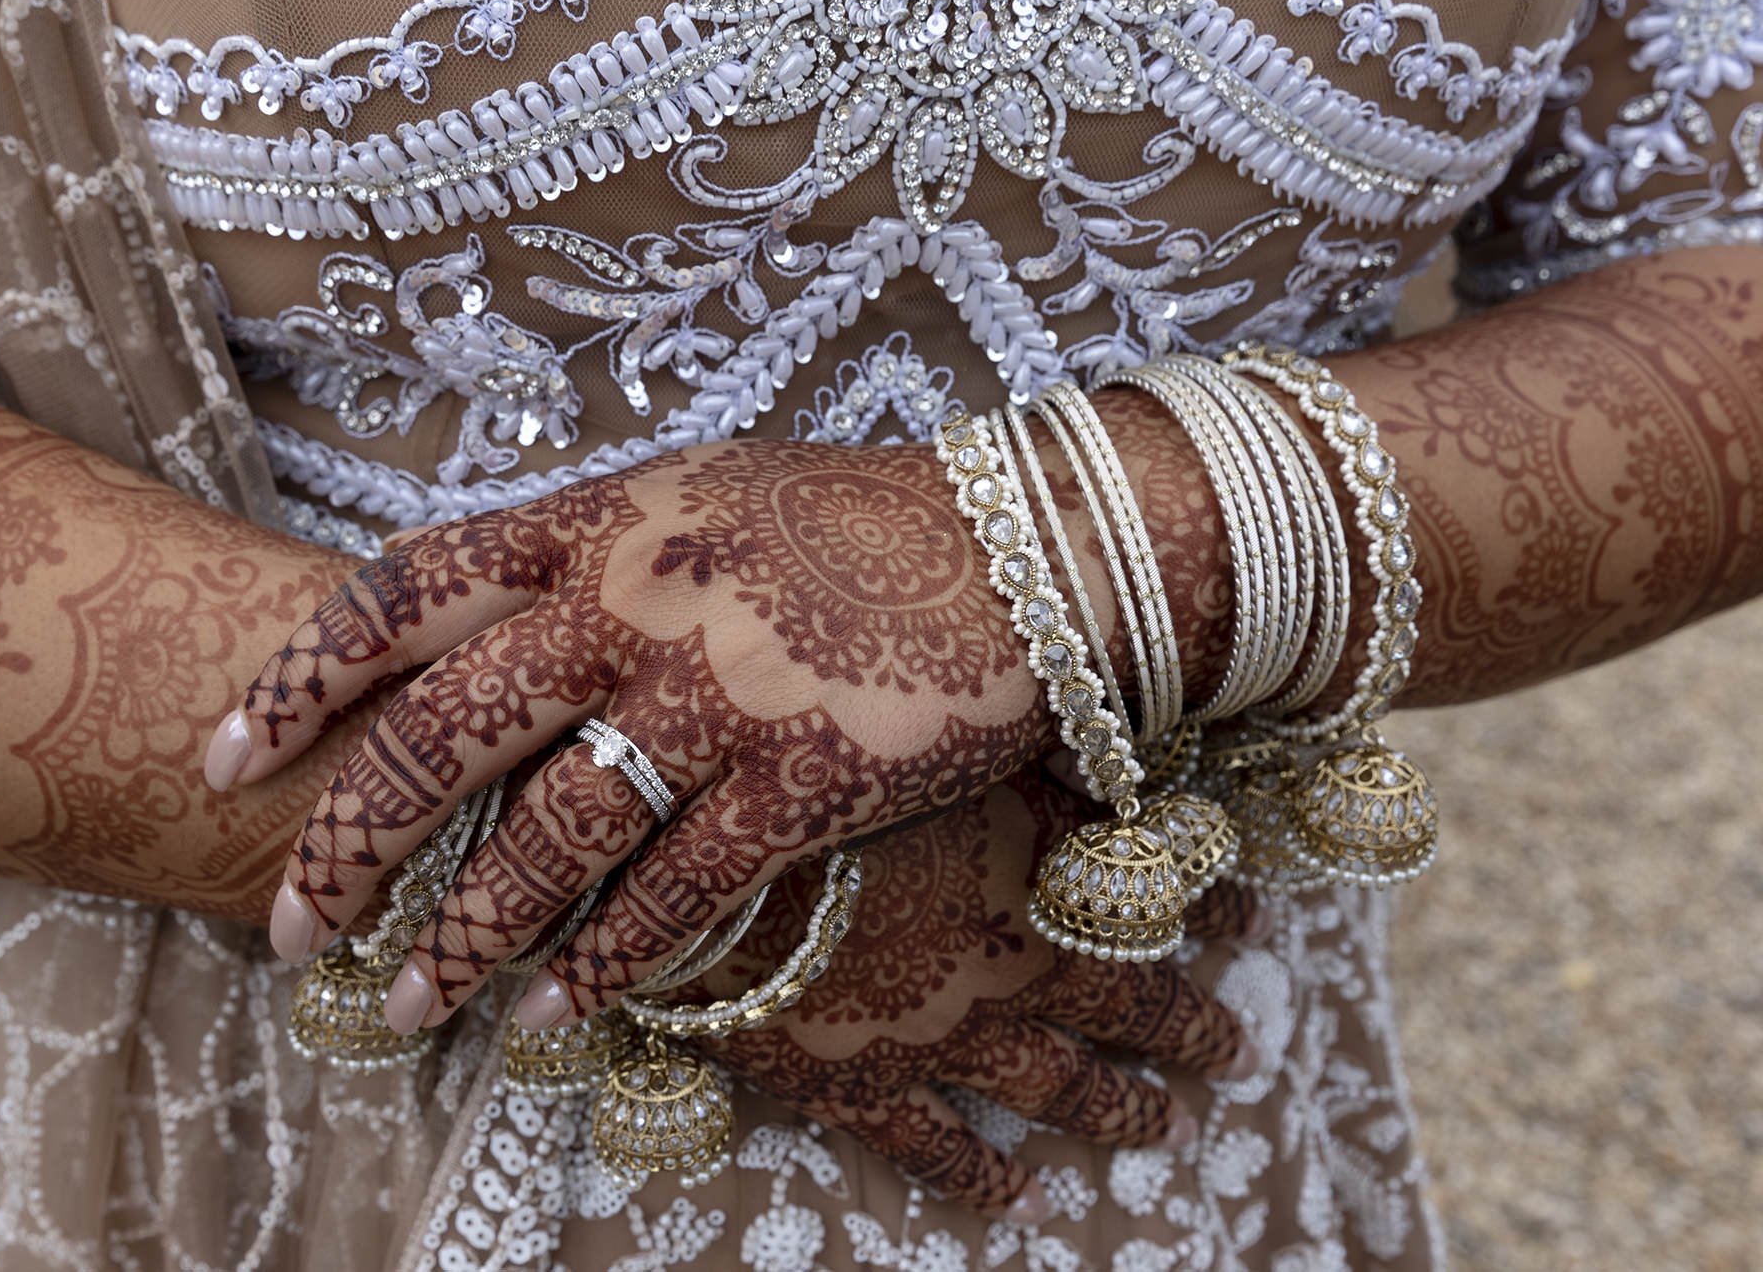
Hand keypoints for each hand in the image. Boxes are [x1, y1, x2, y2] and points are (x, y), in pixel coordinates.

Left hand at [210, 441, 1050, 1029]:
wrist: (1019, 548)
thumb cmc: (849, 522)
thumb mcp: (696, 494)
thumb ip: (581, 547)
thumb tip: (473, 612)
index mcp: (594, 524)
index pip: (403, 590)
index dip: (301, 676)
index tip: (229, 755)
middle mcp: (631, 602)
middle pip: (445, 733)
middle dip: (349, 842)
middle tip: (288, 929)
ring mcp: (715, 692)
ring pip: (547, 833)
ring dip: (466, 934)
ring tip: (407, 1007)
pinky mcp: (801, 776)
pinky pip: (675, 890)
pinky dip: (607, 962)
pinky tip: (557, 1012)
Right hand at [689, 771, 1264, 1220]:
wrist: (685, 855)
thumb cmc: (810, 765)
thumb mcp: (941, 737)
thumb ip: (1028, 748)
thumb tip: (1104, 733)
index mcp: (1033, 871)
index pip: (1151, 894)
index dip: (1208, 904)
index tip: (1251, 921)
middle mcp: (1010, 965)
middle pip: (1128, 1007)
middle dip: (1189, 1028)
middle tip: (1236, 1052)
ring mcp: (940, 1038)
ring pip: (1059, 1087)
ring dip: (1121, 1110)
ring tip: (1172, 1128)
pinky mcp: (859, 1086)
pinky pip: (938, 1151)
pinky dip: (988, 1180)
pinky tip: (1026, 1203)